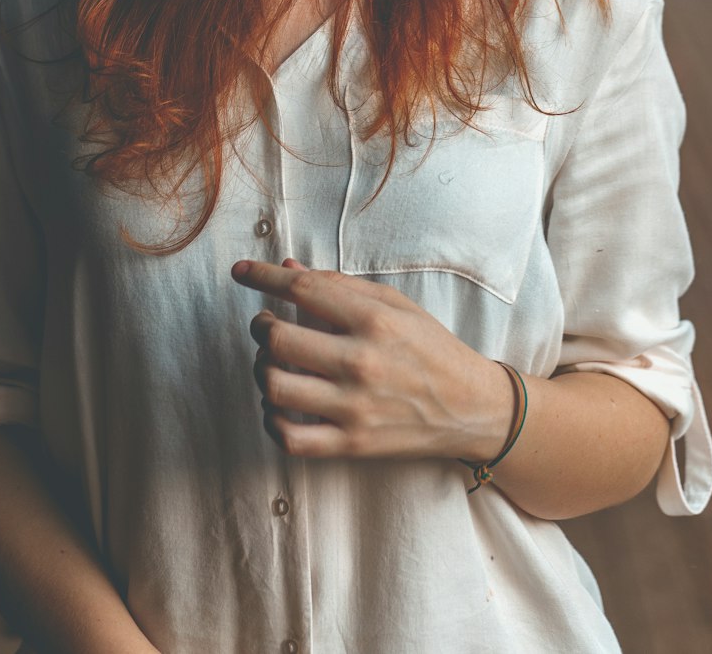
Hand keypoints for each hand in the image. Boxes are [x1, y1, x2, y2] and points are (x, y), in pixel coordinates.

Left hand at [231, 257, 512, 462]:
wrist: (471, 407)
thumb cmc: (431, 347)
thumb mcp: (394, 305)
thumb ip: (338, 286)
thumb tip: (287, 267)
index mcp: (374, 321)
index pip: (301, 291)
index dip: (262, 278)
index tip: (240, 272)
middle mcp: (362, 362)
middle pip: (278, 340)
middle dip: (261, 327)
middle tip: (267, 325)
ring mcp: (355, 407)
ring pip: (276, 387)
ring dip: (263, 370)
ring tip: (273, 362)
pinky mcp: (352, 444)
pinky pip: (290, 437)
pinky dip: (273, 419)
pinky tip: (280, 404)